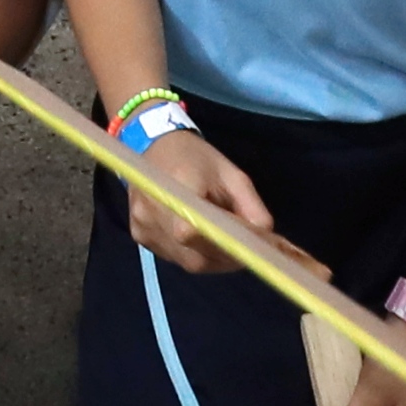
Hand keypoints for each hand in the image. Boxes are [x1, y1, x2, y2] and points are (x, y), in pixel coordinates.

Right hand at [119, 114, 273, 273]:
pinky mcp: (139, 235)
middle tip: (240, 247)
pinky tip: (199, 237)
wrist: (155, 144)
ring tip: (221, 239)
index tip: (248, 249)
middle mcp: (153, 215)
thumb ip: (252, 209)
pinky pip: (173, 256)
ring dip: (210, 258)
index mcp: (177, 192)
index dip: (226, 248)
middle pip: (195, 257)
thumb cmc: (197, 158)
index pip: (199, 235)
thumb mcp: (233, 176)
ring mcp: (143, 227)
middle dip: (224, 258)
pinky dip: (191, 254)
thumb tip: (266, 241)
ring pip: (185, 262)